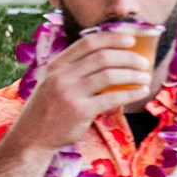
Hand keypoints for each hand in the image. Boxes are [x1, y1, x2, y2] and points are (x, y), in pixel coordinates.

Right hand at [9, 32, 153, 153]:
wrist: (31, 138)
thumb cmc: (45, 110)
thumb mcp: (51, 82)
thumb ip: (72, 70)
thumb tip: (106, 59)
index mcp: (56, 65)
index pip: (88, 42)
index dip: (112, 38)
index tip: (130, 40)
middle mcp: (62, 75)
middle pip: (103, 57)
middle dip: (128, 57)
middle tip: (143, 61)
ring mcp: (70, 93)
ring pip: (109, 75)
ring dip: (132, 74)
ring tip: (145, 76)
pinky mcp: (80, 111)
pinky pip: (112, 98)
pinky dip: (131, 93)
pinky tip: (141, 92)